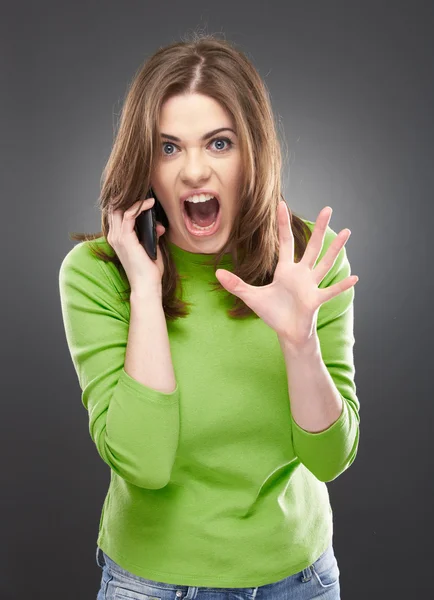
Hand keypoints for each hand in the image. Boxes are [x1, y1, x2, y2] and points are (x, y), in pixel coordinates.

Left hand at [215, 201, 358, 347]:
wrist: (287, 332)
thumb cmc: (273, 313)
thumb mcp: (251, 297)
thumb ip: (236, 284)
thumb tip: (217, 272)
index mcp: (285, 270)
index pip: (286, 242)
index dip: (282, 224)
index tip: (282, 205)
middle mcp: (301, 274)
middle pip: (312, 247)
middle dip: (320, 228)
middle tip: (328, 209)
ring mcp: (310, 286)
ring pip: (325, 263)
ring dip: (335, 249)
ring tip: (346, 232)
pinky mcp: (315, 300)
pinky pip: (330, 291)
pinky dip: (342, 286)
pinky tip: (355, 278)